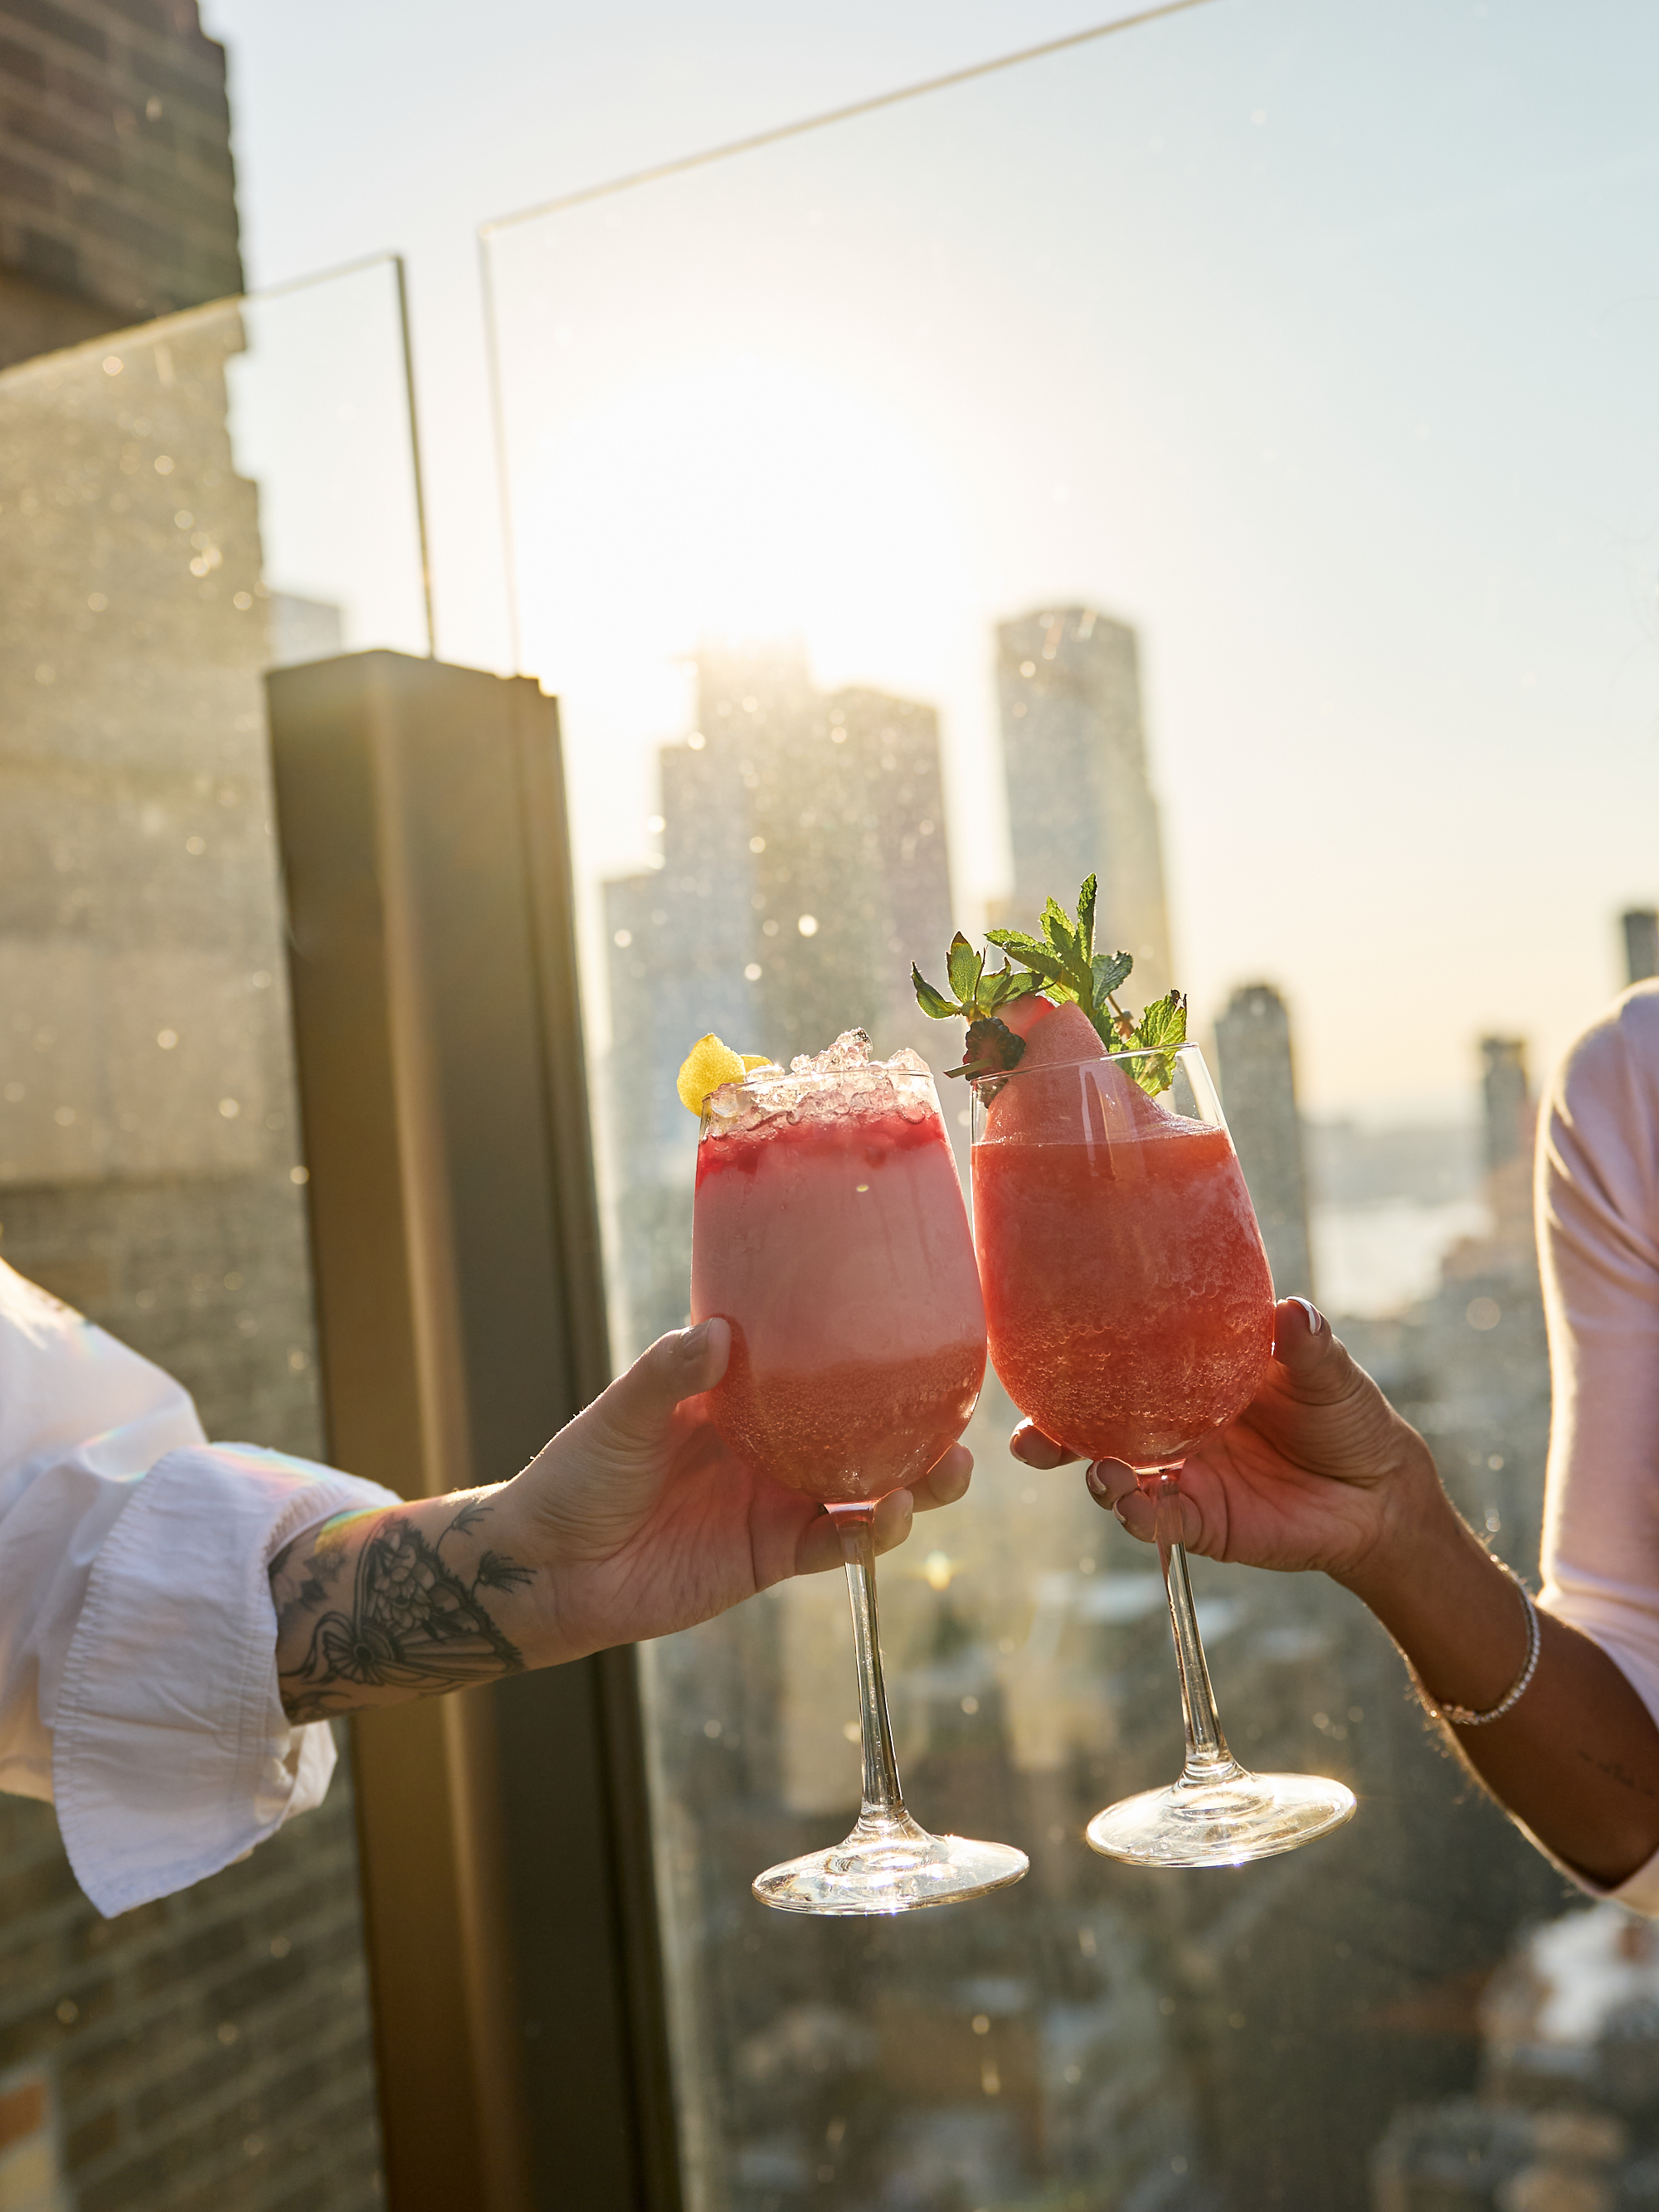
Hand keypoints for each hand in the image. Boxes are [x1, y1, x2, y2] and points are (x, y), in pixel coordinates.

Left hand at [502, 1318, 972, 1662]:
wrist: (549, 1571)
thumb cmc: (576, 1476)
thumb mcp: (620, 1415)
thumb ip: (668, 1375)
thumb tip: (720, 1335)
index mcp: (742, 1397)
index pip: (818, 1364)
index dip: (868, 1351)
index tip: (920, 1327)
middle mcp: (772, 1444)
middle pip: (864, 1430)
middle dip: (919, 1425)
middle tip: (963, 1417)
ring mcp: (777, 1501)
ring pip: (866, 1488)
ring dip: (913, 1482)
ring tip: (948, 1471)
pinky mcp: (772, 1556)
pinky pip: (837, 1544)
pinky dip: (868, 1535)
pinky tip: (886, 1519)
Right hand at [1010, 1297, 1444, 1584]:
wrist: (1379, 1494)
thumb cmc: (1347, 1416)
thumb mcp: (1328, 1372)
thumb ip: (1307, 1345)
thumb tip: (1291, 1310)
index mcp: (1190, 1376)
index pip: (1121, 1364)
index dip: (1077, 1361)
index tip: (1038, 1350)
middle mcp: (1173, 1425)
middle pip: (1095, 1426)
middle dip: (1052, 1433)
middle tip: (1025, 1437)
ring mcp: (1183, 1474)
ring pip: (1116, 1477)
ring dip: (1096, 1476)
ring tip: (1099, 1473)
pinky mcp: (1202, 1521)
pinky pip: (1158, 1521)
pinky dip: (1140, 1517)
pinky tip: (1133, 1509)